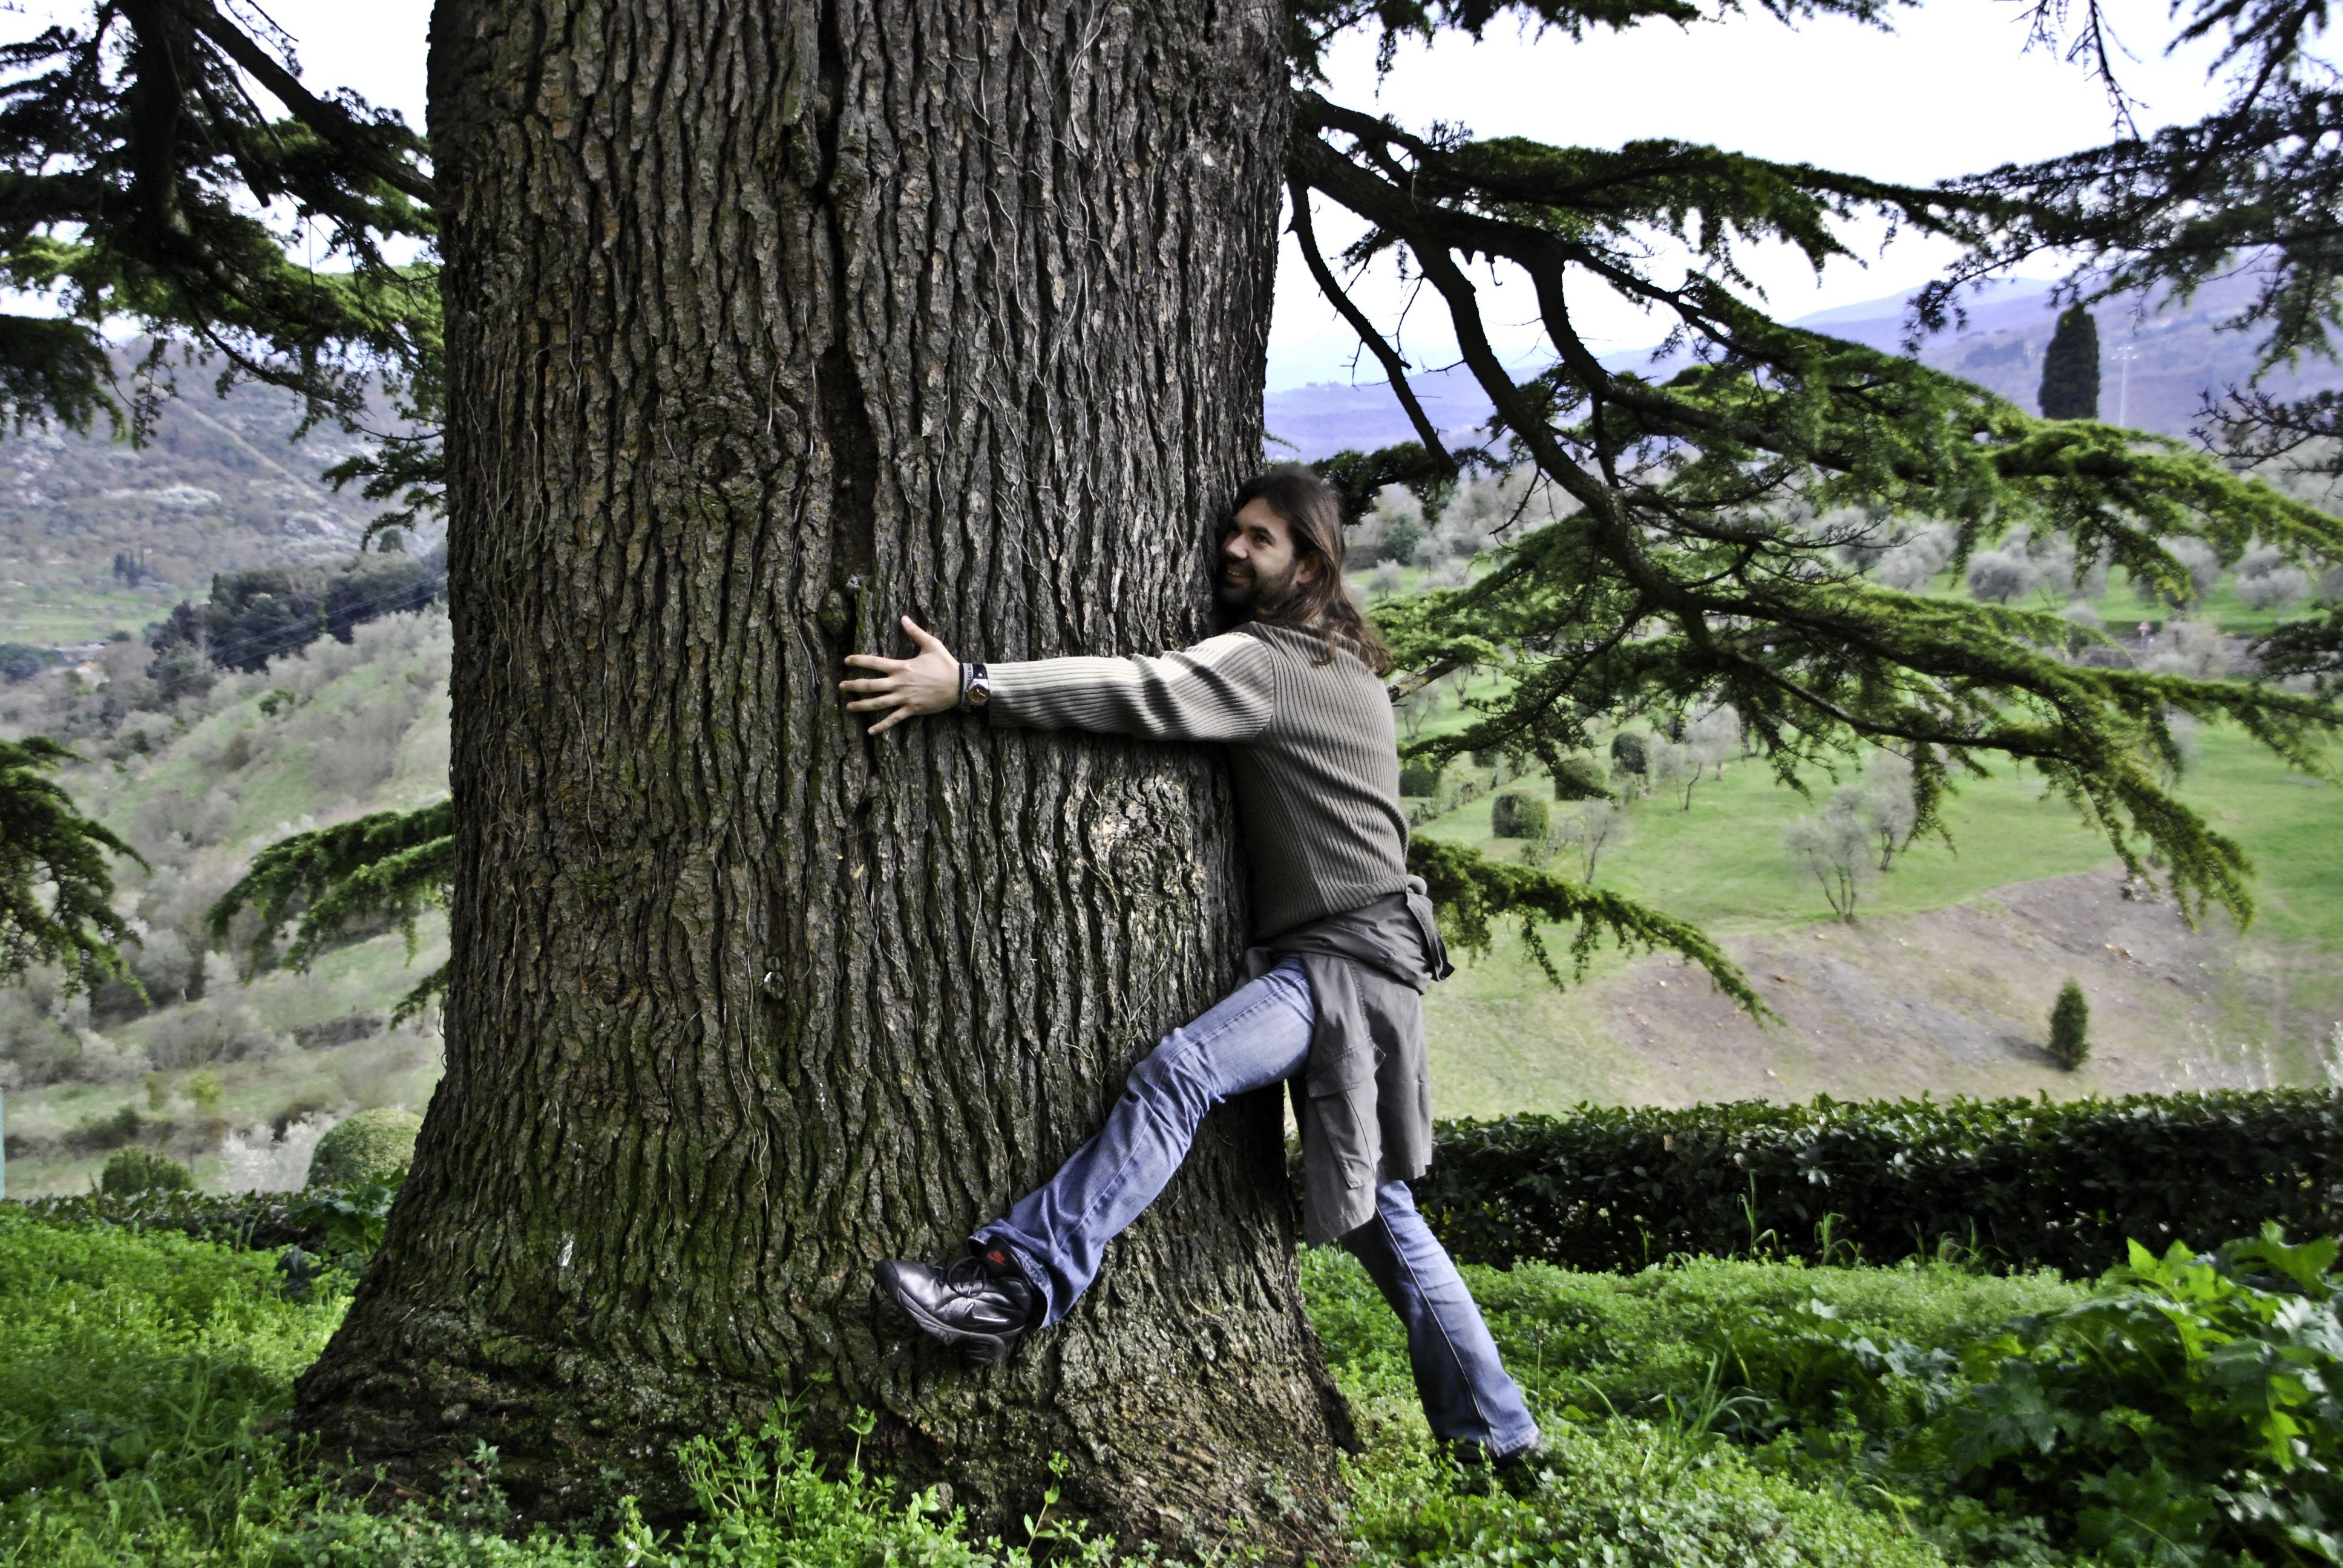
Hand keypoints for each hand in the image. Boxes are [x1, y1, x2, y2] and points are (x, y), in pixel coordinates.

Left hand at [841, 616, 960, 734]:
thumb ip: (915, 632)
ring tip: (849, 707)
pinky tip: (871, 731)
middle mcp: (899, 683)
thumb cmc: (945, 664)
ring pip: (878, 703)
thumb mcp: (931, 644)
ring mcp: (905, 698)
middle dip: (854, 685)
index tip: (846, 660)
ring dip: (862, 705)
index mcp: (901, 667)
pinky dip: (882, 726)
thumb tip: (903, 618)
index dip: (859, 660)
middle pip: (871, 685)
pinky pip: (894, 719)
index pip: (875, 663)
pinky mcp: (912, 709)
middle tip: (841, 686)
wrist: (959, 685)